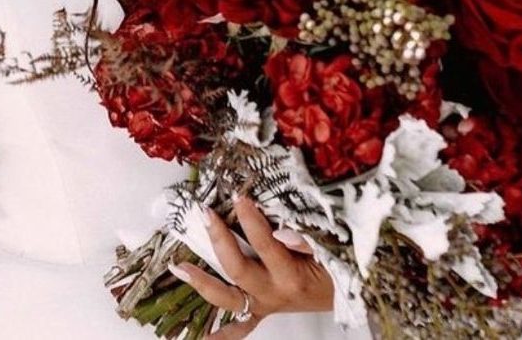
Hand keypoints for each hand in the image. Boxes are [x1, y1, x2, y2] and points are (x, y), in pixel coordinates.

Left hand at [169, 195, 333, 337]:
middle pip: (238, 269)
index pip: (265, 244)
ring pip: (227, 299)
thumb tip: (283, 233)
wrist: (342, 294)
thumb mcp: (329, 248)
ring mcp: (263, 304)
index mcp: (291, 276)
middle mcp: (273, 293)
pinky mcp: (260, 310)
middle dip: (220, 240)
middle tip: (207, 215)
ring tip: (179, 267)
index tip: (240, 197)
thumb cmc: (335, 267)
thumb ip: (308, 240)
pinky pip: (238, 328)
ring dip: (201, 283)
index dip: (251, 220)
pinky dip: (218, 333)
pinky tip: (198, 336)